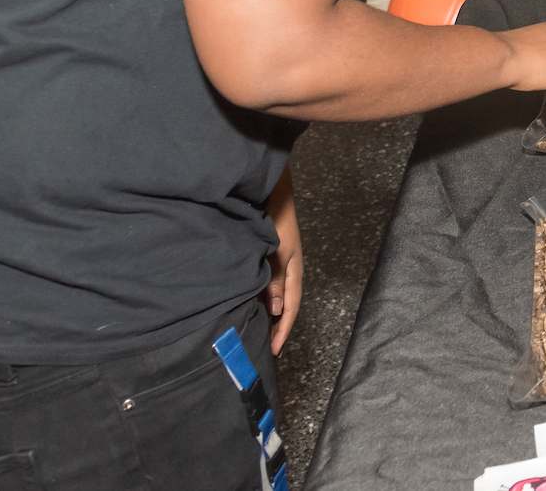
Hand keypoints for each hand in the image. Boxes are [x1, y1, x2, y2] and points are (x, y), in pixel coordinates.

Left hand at [263, 169, 302, 354]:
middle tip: (265, 348)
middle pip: (284, 306)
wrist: (271, 194)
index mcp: (293, 272)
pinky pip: (267, 286)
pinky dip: (261, 300)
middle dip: (277, 327)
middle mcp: (287, 271)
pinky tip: (252, 305)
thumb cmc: (277, 222)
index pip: (291, 308)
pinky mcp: (268, 259)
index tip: (274, 351)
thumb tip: (277, 311)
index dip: (283, 330)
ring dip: (268, 315)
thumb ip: (276, 281)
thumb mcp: (277, 253)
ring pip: (274, 297)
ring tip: (258, 332)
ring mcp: (278, 265)